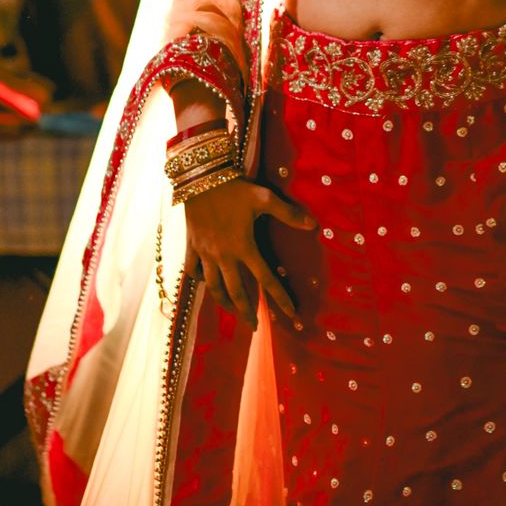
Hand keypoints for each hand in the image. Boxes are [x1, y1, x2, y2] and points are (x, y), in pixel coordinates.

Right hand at [183, 177, 316, 326]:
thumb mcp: (265, 198)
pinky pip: (193, 271)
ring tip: (233, 311)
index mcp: (244, 247)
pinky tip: (206, 283)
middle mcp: (224, 256)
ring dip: (224, 302)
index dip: (280, 298)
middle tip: (254, 326)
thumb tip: (314, 225)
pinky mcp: (192, 246)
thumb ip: (288, 213)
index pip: (266, 279)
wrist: (200, 178)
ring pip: (213, 287)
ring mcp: (205, 253)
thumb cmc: (235, 188)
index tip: (291, 314)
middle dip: (247, 311)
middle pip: (236, 292)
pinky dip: (200, 280)